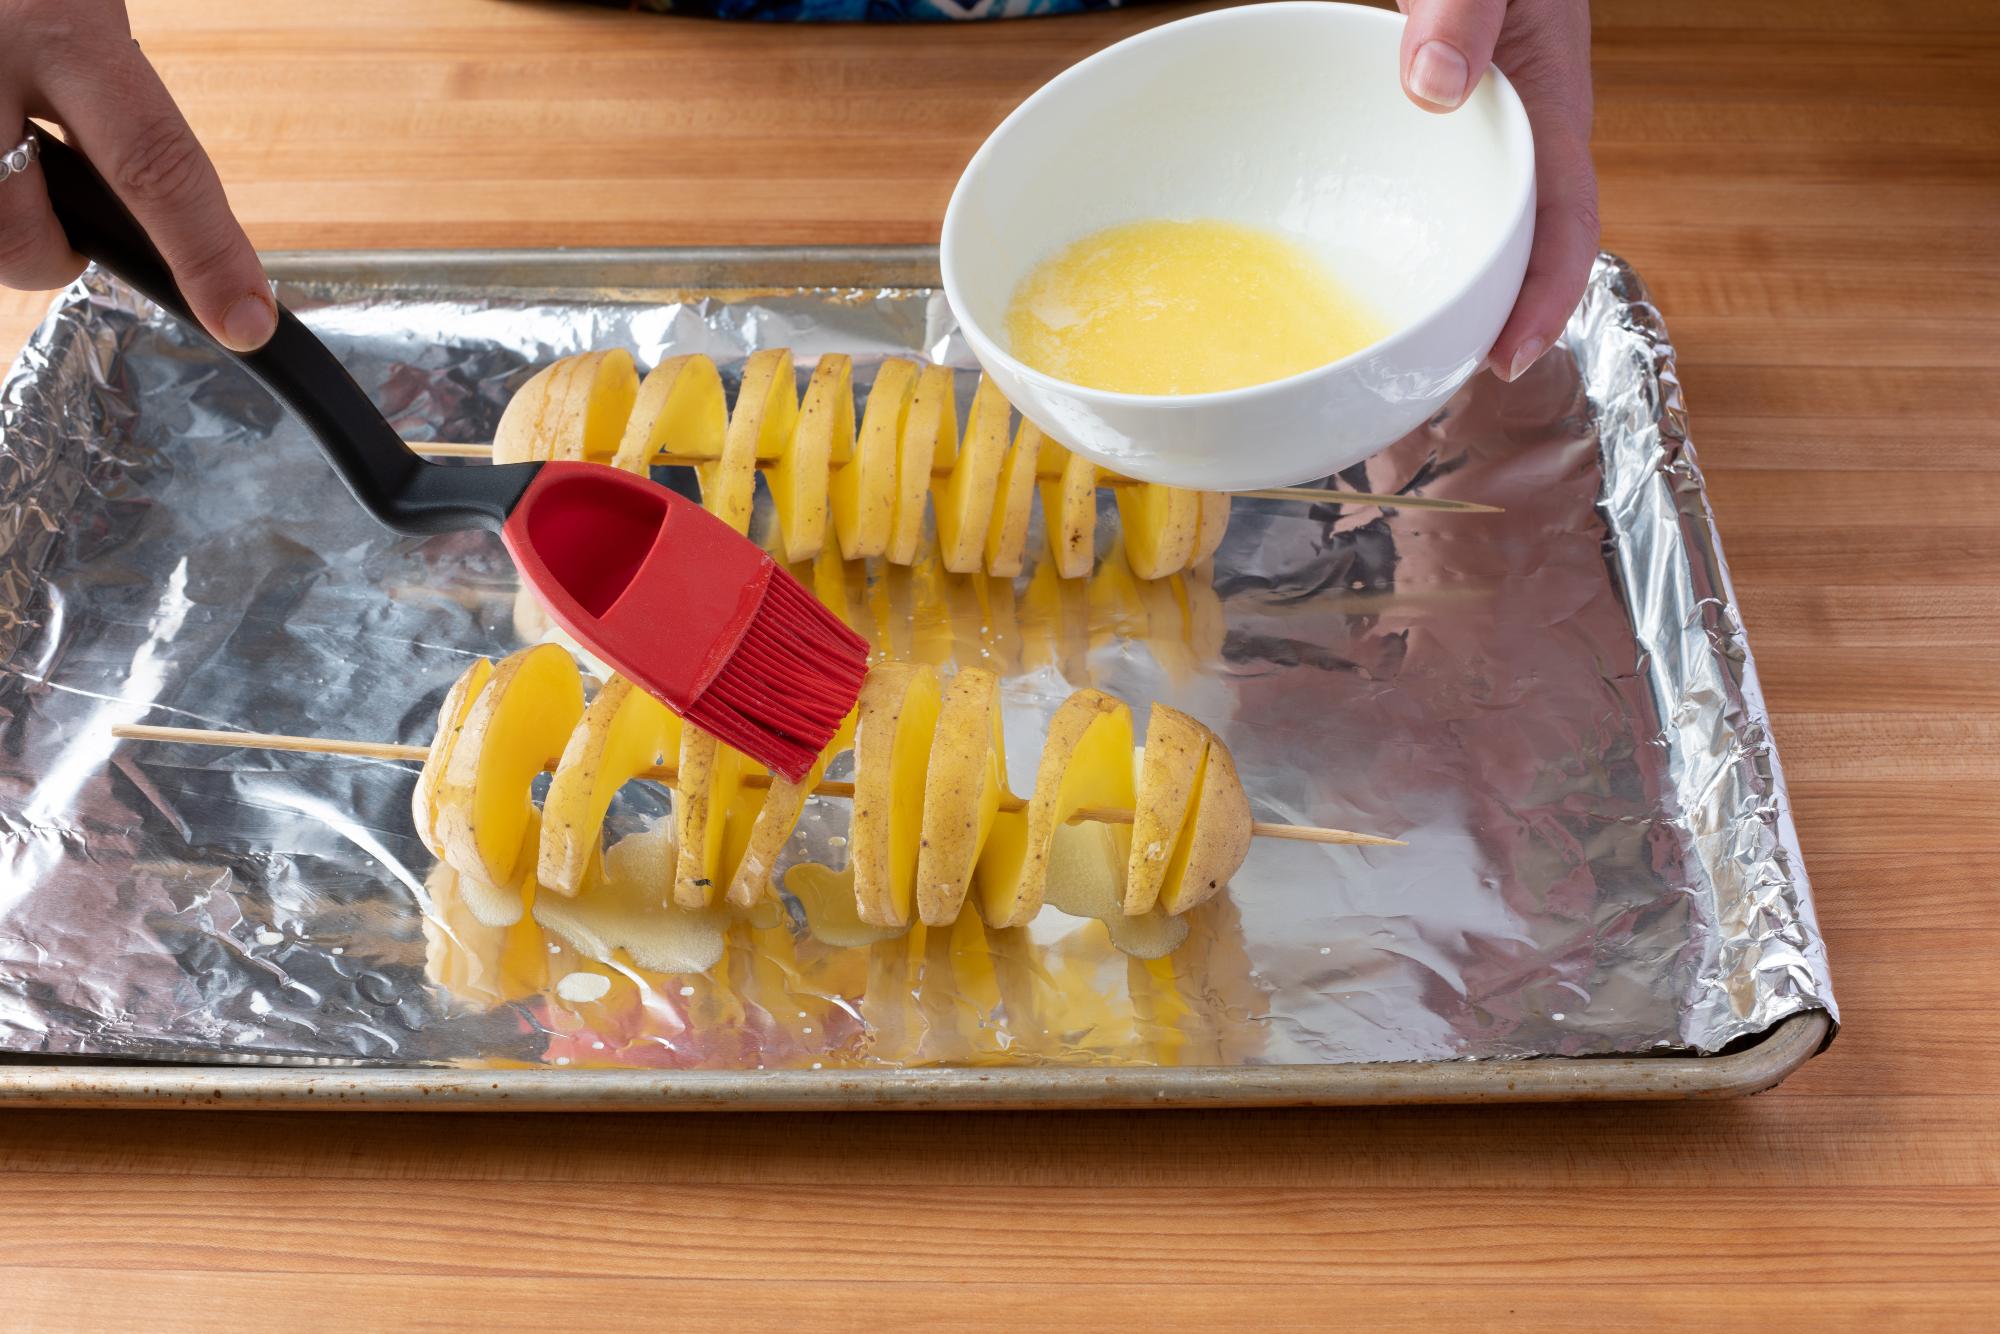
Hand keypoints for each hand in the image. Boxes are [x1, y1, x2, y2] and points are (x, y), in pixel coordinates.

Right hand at [0, 0, 273, 349]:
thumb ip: (111, 81)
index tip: (246, 320)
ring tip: (5, 157)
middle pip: (15, 235)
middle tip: (61, 216)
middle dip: (43, 253)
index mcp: (60, 23)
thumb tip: (150, 193)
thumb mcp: (78, 1)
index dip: (203, 251)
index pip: (151, 159)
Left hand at [1397, 0, 1596, 381]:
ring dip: (1447, 284)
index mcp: (1546, 95)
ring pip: (1469, 219)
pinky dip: (1400, 229)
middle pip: (1517, 240)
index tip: (1510, 354)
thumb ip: (1466, 8)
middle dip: (1495, 316)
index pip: (1563, 218)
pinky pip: (1420, 185)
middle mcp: (1514, 119)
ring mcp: (1469, 119)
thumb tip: (1435, 89)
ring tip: (1405, 347)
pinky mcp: (1426, 111)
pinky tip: (1357, 254)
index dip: (1545, 295)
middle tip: (1445, 378)